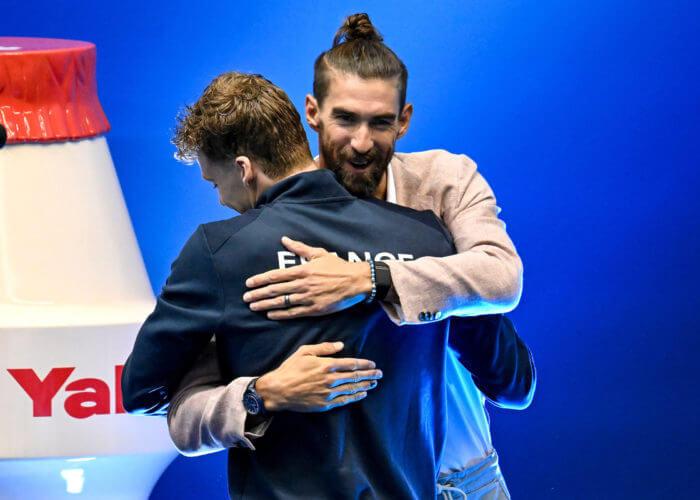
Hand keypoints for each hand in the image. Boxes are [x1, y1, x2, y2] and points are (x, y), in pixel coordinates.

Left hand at [243, 236, 371, 319]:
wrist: (356, 281)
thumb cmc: (338, 266)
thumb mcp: (319, 253)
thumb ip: (300, 248)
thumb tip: (285, 239)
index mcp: (303, 270)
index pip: (276, 275)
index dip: (261, 280)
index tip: (249, 283)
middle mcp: (303, 284)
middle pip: (275, 290)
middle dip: (259, 294)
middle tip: (246, 297)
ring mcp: (308, 298)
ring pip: (282, 302)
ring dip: (266, 305)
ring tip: (253, 307)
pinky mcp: (315, 309)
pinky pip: (294, 313)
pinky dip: (281, 314)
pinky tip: (270, 314)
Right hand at [255, 342, 381, 411]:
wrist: (277, 390)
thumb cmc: (290, 369)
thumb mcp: (304, 351)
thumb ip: (324, 348)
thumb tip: (341, 345)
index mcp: (326, 365)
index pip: (351, 364)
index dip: (364, 364)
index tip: (372, 363)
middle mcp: (330, 379)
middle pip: (355, 377)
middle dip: (370, 374)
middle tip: (380, 373)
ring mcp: (328, 393)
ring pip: (352, 389)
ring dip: (365, 385)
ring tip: (374, 383)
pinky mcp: (324, 404)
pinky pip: (344, 401)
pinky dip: (355, 397)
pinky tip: (362, 394)